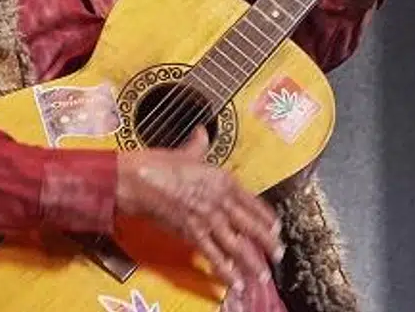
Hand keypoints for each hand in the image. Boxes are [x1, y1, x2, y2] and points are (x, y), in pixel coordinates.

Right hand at [116, 128, 281, 297]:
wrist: (136, 180)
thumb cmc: (157, 164)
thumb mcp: (184, 152)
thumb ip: (198, 146)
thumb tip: (202, 133)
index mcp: (221, 179)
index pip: (252, 202)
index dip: (265, 216)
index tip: (274, 227)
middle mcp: (220, 199)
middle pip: (250, 225)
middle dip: (266, 242)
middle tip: (278, 253)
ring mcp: (207, 218)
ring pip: (237, 244)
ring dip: (251, 261)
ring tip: (261, 274)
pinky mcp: (192, 233)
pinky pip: (213, 255)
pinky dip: (225, 270)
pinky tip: (234, 280)